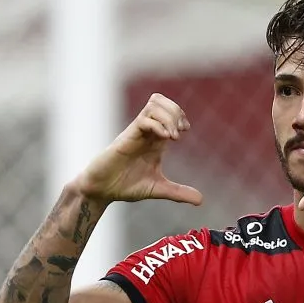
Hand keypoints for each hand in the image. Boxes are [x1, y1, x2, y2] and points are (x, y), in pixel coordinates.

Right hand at [74, 93, 202, 204]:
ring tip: (173, 136)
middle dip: (176, 112)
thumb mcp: (158, 189)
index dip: (180, 116)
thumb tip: (200, 200)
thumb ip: (178, 192)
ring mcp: (136, 132)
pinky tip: (165, 139)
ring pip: (154, 105)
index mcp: (154, 139)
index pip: (169, 111)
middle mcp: (146, 132)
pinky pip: (144, 119)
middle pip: (162, 102)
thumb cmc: (125, 186)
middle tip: (179, 132)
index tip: (184, 131)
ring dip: (168, 116)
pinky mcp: (126, 137)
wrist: (102, 190)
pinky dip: (158, 125)